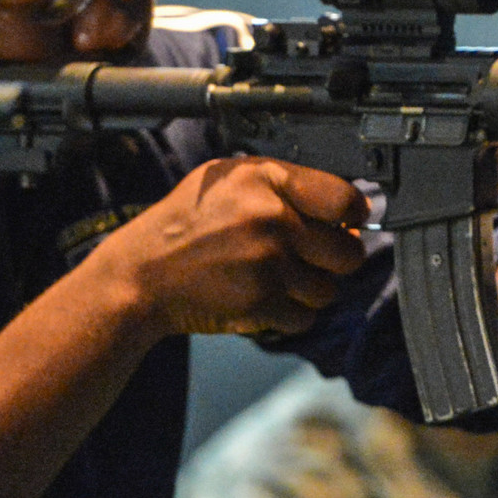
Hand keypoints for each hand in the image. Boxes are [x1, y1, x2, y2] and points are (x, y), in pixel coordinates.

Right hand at [104, 157, 366, 337]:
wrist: (141, 275)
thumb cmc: (187, 223)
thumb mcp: (230, 179)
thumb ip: (286, 185)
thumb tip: (348, 210)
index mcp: (267, 180)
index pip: (345, 199)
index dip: (355, 213)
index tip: (348, 221)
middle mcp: (272, 219)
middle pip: (348, 252)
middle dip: (336, 258)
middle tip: (313, 256)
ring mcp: (267, 264)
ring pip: (329, 289)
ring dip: (311, 289)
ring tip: (280, 277)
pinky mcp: (260, 304)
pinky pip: (305, 317)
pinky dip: (291, 314)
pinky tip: (265, 298)